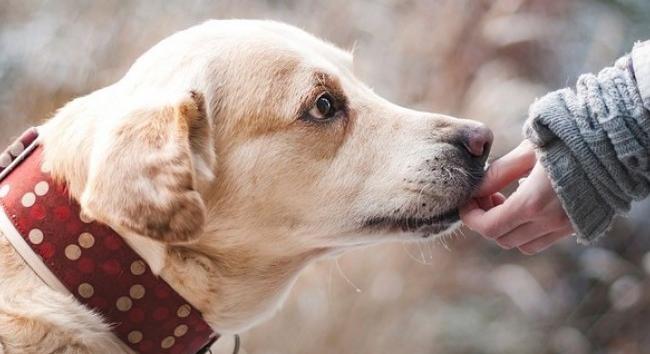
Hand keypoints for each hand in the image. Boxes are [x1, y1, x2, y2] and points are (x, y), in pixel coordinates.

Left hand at [460, 141, 574, 253]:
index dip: (471, 217)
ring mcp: (565, 227)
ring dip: (507, 228)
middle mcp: (549, 222)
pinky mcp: (577, 226)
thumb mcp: (527, 151)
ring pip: (522, 244)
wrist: (613, 144)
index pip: (489, 227)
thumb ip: (498, 173)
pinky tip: (529, 204)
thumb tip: (475, 189)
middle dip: (486, 220)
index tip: (467, 201)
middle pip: (502, 239)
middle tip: (487, 195)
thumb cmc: (567, 140)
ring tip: (507, 200)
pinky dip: (528, 230)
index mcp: (533, 203)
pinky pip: (543, 240)